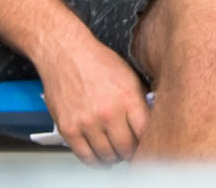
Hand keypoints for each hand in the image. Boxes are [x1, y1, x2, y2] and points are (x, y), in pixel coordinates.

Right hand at [37, 38, 149, 164]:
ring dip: (114, 158)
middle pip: (127, 149)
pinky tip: (99, 157)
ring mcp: (87, 122)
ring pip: (107, 156)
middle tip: (131, 151)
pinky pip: (85, 156)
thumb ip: (139, 100)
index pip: (145, 133)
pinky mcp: (69, 129)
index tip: (147, 144)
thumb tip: (149, 121)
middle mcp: (108, 112)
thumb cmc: (97, 61)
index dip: (148, 142)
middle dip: (131, 153)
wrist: (66, 53)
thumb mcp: (130, 76)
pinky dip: (94, 161)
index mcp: (128, 98)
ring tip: (116, 153)